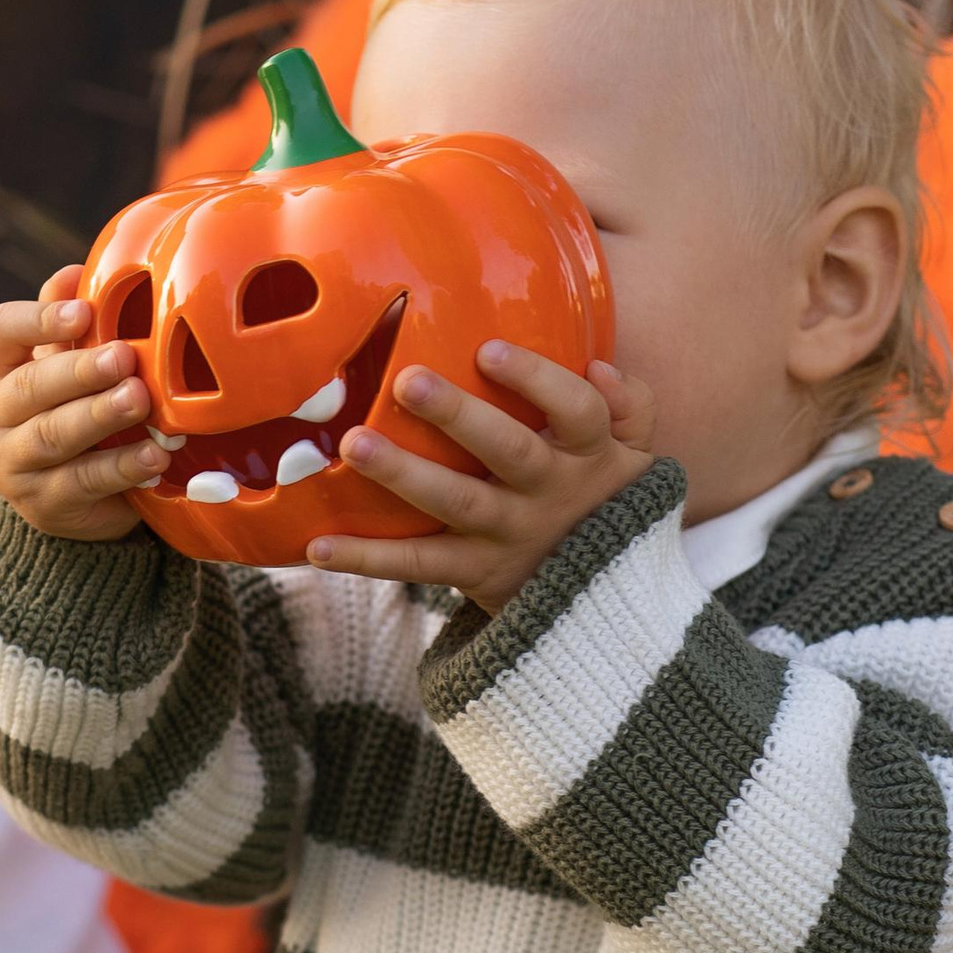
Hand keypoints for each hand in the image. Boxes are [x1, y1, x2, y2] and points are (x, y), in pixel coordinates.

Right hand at [0, 266, 168, 541]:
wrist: (58, 493)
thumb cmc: (65, 407)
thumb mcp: (61, 362)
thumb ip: (66, 319)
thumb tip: (77, 272)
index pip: (1, 333)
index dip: (39, 320)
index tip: (84, 313)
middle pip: (30, 387)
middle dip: (80, 371)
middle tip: (123, 357)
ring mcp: (12, 466)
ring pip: (54, 436)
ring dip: (100, 416)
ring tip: (139, 401)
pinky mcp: (44, 506)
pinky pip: (84, 483)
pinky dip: (122, 467)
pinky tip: (155, 455)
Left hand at [306, 342, 656, 614]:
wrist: (603, 601)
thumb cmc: (604, 501)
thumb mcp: (636, 457)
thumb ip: (630, 406)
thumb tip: (598, 363)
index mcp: (590, 455)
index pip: (576, 410)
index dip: (537, 381)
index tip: (488, 350)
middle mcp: (549, 493)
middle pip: (509, 451)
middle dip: (459, 416)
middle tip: (407, 381)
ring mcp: (508, 535)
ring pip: (456, 504)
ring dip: (403, 474)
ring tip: (353, 444)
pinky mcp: (473, 573)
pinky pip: (416, 566)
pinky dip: (366, 558)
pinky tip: (316, 544)